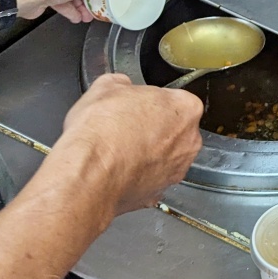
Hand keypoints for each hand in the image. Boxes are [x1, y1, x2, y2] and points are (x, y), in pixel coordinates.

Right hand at [58, 74, 203, 215]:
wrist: (88, 174)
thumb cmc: (101, 131)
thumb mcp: (106, 86)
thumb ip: (122, 84)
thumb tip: (120, 86)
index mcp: (186, 108)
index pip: (173, 100)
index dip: (150, 103)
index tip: (134, 107)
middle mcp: (189, 141)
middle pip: (174, 130)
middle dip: (153, 129)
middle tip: (125, 128)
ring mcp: (175, 170)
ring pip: (163, 157)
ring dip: (146, 155)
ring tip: (117, 151)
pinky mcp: (157, 194)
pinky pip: (148, 181)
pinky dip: (135, 178)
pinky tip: (115, 172)